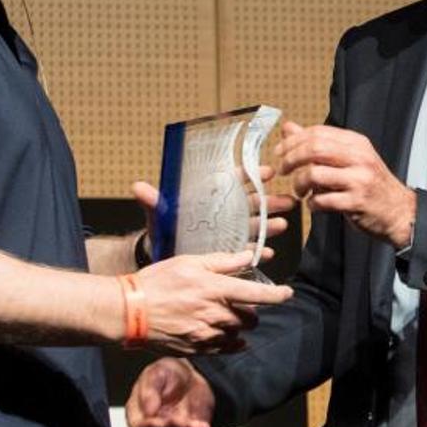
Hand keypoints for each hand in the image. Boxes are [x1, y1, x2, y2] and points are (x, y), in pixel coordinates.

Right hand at [126, 357, 214, 426]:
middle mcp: (153, 424)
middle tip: (179, 421)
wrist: (192, 374)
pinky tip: (203, 426)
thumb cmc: (168, 373)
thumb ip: (149, 390)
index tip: (159, 422)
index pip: (138, 425)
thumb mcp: (157, 373)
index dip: (148, 426)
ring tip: (191, 423)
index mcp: (138, 410)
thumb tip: (149, 412)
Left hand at [132, 168, 293, 262]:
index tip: (267, 171)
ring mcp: (228, 231)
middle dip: (270, 201)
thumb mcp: (159, 214)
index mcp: (210, 197)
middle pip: (251, 203)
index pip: (234, 181)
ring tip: (281, 225)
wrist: (160, 254)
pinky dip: (257, 252)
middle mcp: (224, 213)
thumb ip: (153, 201)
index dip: (252, 175)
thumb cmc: (162, 229)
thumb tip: (138, 187)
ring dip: (269, 225)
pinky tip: (266, 253)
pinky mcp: (228, 250)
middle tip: (287, 200)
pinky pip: (246, 251)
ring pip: (254, 226)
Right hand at [134, 250, 291, 354]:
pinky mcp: (197, 349)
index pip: (258, 295)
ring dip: (239, 325)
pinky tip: (229, 337)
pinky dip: (232, 342)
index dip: (277, 295)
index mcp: (215, 289)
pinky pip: (226, 349)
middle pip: (250, 317)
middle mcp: (215, 314)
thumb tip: (249, 256)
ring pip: (239, 333)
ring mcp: (206, 335)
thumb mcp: (189, 262)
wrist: (130, 311)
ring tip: (226, 316)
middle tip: (238, 302)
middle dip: (251, 310)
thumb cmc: (157, 281)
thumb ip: (222, 261)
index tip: (287, 293)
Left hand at [276, 121, 415, 247]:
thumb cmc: (371, 184)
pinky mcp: (356, 201)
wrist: (399, 211)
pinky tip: (314, 205)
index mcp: (356, 143)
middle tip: (283, 170)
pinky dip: (312, 204)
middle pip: (314, 149)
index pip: (317, 132)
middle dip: (291, 159)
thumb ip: (317, 143)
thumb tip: (289, 127)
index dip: (293, 141)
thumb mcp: (348, 158)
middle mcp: (359, 157)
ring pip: (315, 174)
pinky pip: (323, 200)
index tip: (280, 152)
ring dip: (299, 184)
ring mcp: (359, 179)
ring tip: (300, 191)